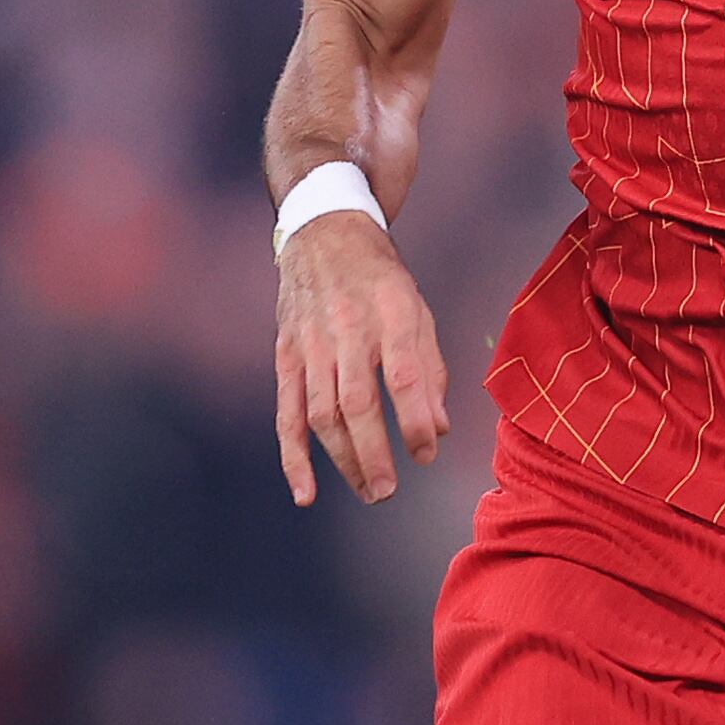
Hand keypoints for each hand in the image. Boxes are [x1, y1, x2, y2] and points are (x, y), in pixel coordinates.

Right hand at [273, 211, 447, 504]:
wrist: (324, 232)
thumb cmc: (379, 278)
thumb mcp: (417, 308)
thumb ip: (430, 368)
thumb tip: (438, 429)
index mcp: (391, 312)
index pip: (402, 374)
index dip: (415, 420)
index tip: (427, 453)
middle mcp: (348, 327)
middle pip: (357, 401)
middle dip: (373, 453)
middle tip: (390, 491)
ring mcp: (311, 343)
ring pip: (322, 413)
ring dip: (343, 460)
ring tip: (369, 490)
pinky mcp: (286, 354)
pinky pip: (287, 412)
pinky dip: (293, 456)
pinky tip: (306, 492)